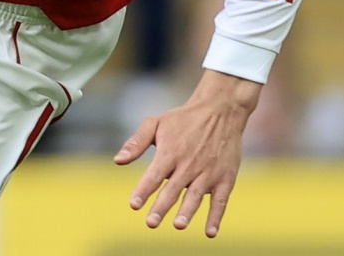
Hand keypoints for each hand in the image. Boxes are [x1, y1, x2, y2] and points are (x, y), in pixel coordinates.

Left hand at [115, 69, 260, 238]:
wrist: (220, 111)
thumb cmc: (183, 119)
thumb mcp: (155, 123)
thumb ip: (136, 143)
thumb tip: (117, 161)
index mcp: (170, 152)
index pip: (154, 175)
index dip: (143, 190)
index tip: (134, 205)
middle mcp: (189, 164)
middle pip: (173, 190)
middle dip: (161, 207)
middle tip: (150, 223)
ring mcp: (209, 172)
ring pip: (196, 196)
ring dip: (187, 212)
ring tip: (177, 225)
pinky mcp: (226, 178)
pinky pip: (221, 200)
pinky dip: (216, 216)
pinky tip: (210, 232)